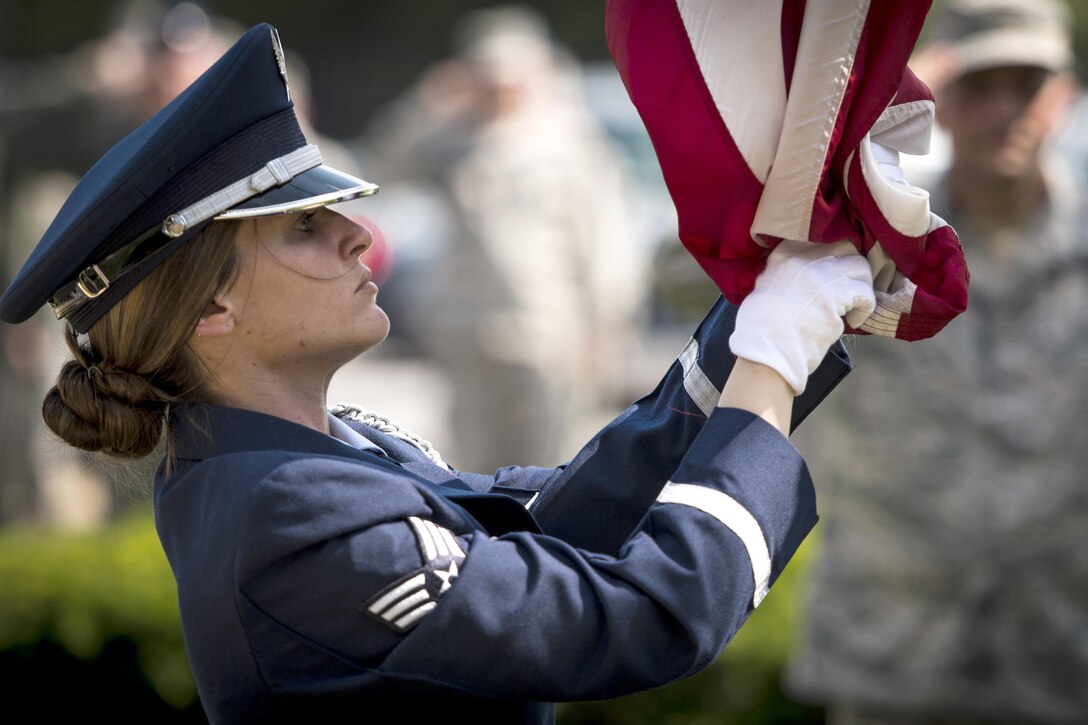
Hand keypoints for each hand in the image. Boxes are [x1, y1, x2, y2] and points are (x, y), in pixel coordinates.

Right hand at [730, 240, 874, 394]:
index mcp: (783, 256)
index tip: (834, 270)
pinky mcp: (837, 296)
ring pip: (860, 266)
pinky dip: (865, 308)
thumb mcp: (762, 289)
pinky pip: (865, 293)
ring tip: (855, 303)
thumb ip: (781, 275)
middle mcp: (804, 259)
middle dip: (851, 266)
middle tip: (850, 285)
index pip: (816, 239)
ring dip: (862, 285)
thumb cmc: (760, 328)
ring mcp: (822, 275)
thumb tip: (796, 277)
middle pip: (844, 247)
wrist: (766, 348)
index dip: (831, 255)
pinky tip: (856, 320)